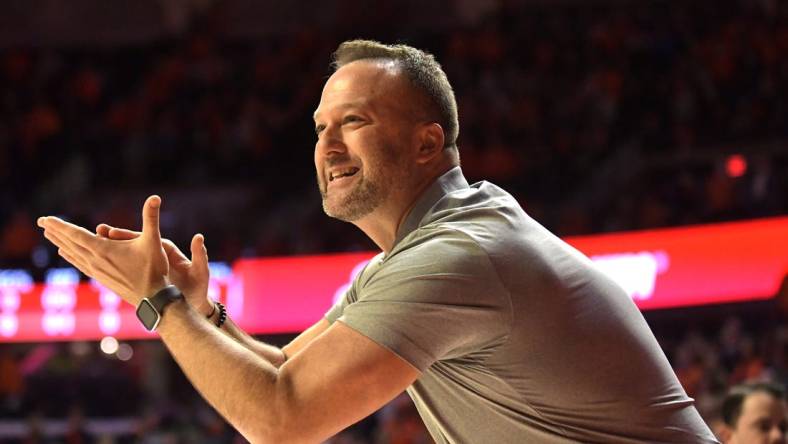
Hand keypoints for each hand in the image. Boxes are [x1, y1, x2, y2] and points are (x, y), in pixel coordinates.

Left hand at [37, 195, 168, 305]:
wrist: (152, 298)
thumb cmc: (154, 269)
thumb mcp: (154, 240)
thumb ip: (152, 218)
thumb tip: (155, 197)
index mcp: (104, 250)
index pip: (76, 234)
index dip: (60, 225)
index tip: (46, 218)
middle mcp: (96, 260)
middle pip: (70, 243)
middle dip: (55, 231)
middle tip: (41, 221)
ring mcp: (97, 270)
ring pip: (73, 254)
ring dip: (60, 243)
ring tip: (49, 235)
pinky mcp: (101, 278)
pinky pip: (80, 263)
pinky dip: (70, 256)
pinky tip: (66, 253)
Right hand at [95, 224, 211, 315]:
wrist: (194, 300)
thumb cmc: (198, 286)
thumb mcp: (200, 271)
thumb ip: (199, 255)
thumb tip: (199, 237)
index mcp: (168, 250)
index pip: (147, 239)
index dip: (130, 235)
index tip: (113, 232)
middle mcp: (157, 254)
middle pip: (134, 243)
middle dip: (116, 238)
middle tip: (99, 231)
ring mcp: (149, 263)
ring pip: (127, 254)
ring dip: (111, 249)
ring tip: (92, 243)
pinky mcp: (144, 274)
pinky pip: (126, 266)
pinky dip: (114, 263)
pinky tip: (97, 262)